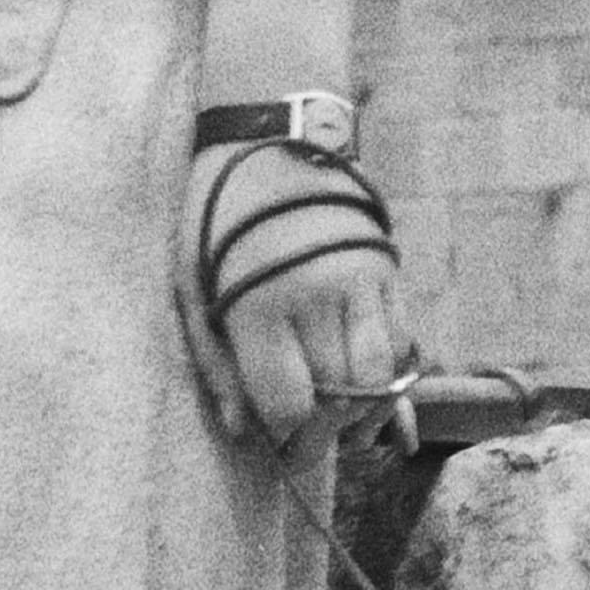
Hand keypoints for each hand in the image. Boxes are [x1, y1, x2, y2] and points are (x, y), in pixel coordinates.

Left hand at [178, 139, 410, 453]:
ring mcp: (359, 282)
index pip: (291, 402)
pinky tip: (370, 393)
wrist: (272, 136)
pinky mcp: (386, 270)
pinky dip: (391, 378)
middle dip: (324, 434)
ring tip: (342, 425)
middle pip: (339, 398)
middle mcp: (316, 296)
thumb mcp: (187, 282)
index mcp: (259, 302)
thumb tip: (241, 431)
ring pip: (380, 377)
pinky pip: (401, 343)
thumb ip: (212, 358)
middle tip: (305, 445)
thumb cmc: (212, 214)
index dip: (288, 440)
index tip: (280, 452)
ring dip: (365, 413)